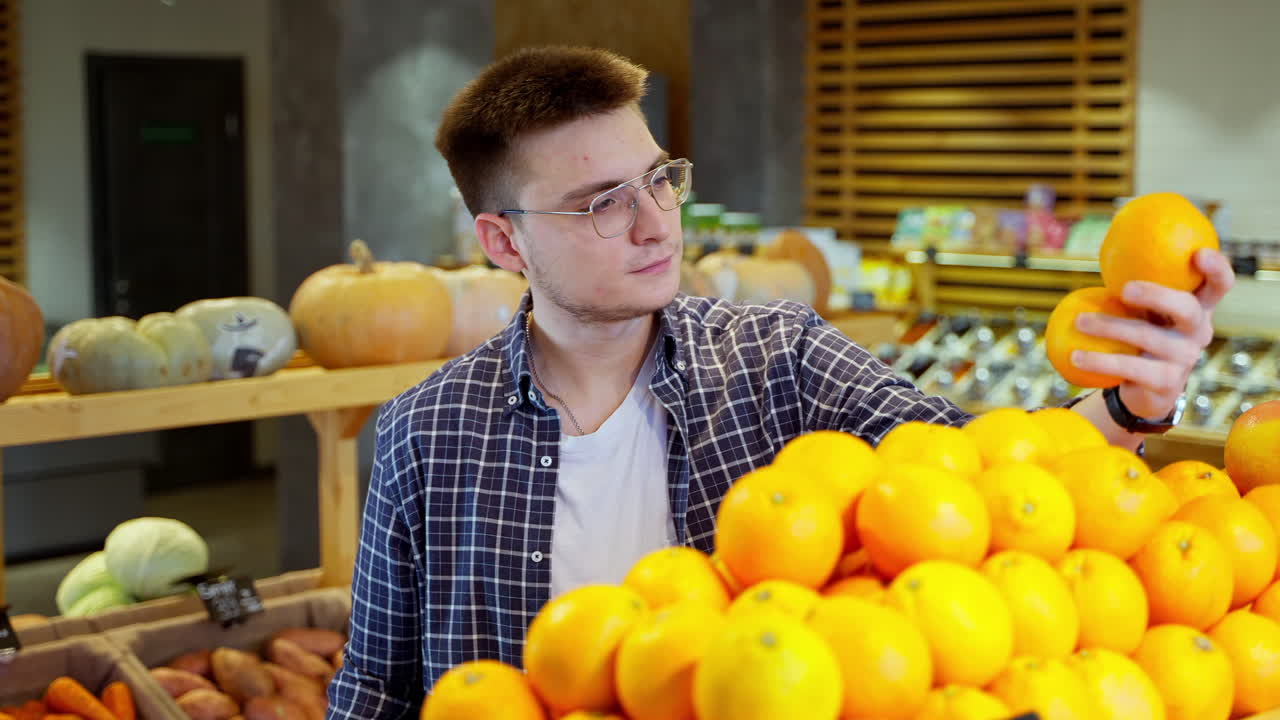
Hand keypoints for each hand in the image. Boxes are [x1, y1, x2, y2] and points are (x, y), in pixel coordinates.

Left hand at [1071, 249, 1235, 419]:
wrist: (1145, 388)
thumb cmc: (1142, 334)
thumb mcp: (1145, 309)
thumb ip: (1136, 282)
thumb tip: (1108, 244)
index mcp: (1199, 307)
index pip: (1220, 285)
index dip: (1218, 268)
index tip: (1199, 253)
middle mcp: (1198, 332)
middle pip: (1187, 309)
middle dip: (1158, 295)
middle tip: (1126, 289)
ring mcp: (1185, 358)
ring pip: (1147, 337)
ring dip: (1109, 327)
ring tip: (1080, 321)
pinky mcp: (1166, 383)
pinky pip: (1129, 368)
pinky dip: (1099, 360)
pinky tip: (1075, 356)